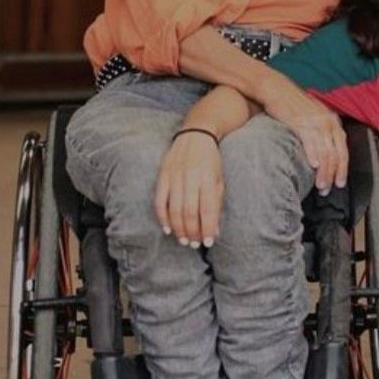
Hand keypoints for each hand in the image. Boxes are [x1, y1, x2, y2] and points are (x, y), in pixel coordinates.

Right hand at [154, 130, 223, 246]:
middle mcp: (191, 177)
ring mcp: (175, 176)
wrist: (196, 134)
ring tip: (183, 240)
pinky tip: (167, 228)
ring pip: (174, 208)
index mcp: (207, 178)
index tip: (208, 242)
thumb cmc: (210, 161)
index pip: (208, 208)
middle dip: (192, 231)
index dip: (208, 228)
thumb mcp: (218, 179)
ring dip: (178, 228)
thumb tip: (214, 230)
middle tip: (194, 244)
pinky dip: (162, 217)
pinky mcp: (163, 175)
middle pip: (190, 211)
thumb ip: (216, 203)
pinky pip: (160, 200)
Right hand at [258, 76, 348, 192]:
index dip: (342, 169)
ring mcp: (315, 121)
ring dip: (324, 171)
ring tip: (320, 185)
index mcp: (332, 121)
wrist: (275, 88)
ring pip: (325, 151)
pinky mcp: (301, 121)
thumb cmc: (291, 104)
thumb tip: (322, 153)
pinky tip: (313, 166)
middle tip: (328, 189)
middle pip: (336, 154)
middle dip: (333, 174)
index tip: (340, 183)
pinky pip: (310, 141)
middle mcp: (327, 121)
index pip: (343, 149)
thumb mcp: (312, 116)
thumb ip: (320, 132)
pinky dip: (313, 155)